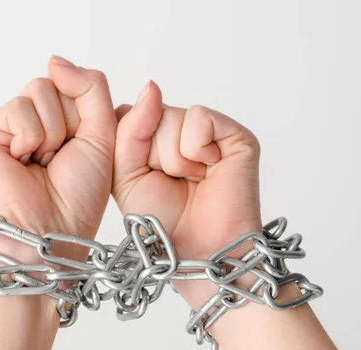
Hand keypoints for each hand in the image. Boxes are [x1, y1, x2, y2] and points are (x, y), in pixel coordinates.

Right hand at [0, 56, 116, 262]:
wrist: (53, 229)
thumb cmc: (79, 194)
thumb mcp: (104, 133)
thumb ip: (90, 87)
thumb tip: (55, 60)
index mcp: (66, 120)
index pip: (78, 83)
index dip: (88, 115)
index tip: (82, 148)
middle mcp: (39, 120)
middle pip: (57, 83)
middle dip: (70, 123)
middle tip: (61, 157)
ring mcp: (13, 125)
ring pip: (39, 91)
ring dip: (51, 133)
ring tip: (43, 162)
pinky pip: (19, 108)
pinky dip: (30, 138)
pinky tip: (24, 161)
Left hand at [111, 81, 261, 306]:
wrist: (195, 252)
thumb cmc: (161, 220)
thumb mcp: (124, 175)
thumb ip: (127, 130)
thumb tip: (151, 87)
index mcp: (153, 139)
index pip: (127, 113)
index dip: (129, 147)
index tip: (142, 175)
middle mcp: (181, 131)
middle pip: (148, 113)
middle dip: (151, 156)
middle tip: (170, 181)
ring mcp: (210, 132)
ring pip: (171, 117)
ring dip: (173, 159)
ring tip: (189, 181)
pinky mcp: (236, 136)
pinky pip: (199, 119)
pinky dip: (196, 151)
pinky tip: (206, 172)